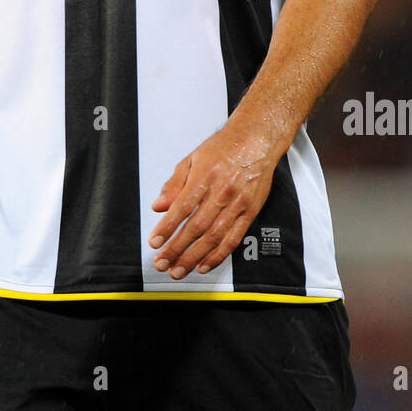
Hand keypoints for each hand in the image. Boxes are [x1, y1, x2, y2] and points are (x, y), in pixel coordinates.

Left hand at [149, 122, 282, 278]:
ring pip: (214, 237)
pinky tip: (204, 265)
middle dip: (176, 248)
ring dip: (194, 257)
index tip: (155, 242)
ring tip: (179, 270)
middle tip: (162, 262)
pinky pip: (233, 238)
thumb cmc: (223, 147)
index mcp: (205, 176)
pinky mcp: (250, 212)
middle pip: (196, 227)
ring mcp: (238, 203)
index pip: (182, 207)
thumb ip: (174, 183)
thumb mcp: (192, 158)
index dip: (167, 227)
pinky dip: (218, 255)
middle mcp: (222, 191)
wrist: (256, 140)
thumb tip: (159, 205)